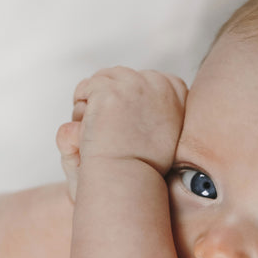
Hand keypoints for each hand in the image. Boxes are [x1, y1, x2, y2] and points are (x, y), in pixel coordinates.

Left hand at [56, 67, 186, 200]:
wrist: (128, 182)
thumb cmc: (145, 167)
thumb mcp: (168, 131)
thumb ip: (162, 106)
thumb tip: (154, 90)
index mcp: (176, 90)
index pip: (147, 77)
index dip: (130, 98)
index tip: (129, 124)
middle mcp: (158, 83)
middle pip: (122, 75)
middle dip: (111, 98)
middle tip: (112, 131)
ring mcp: (133, 84)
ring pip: (102, 80)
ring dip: (95, 102)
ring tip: (101, 131)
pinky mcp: (109, 91)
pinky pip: (85, 88)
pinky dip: (81, 105)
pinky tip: (90, 128)